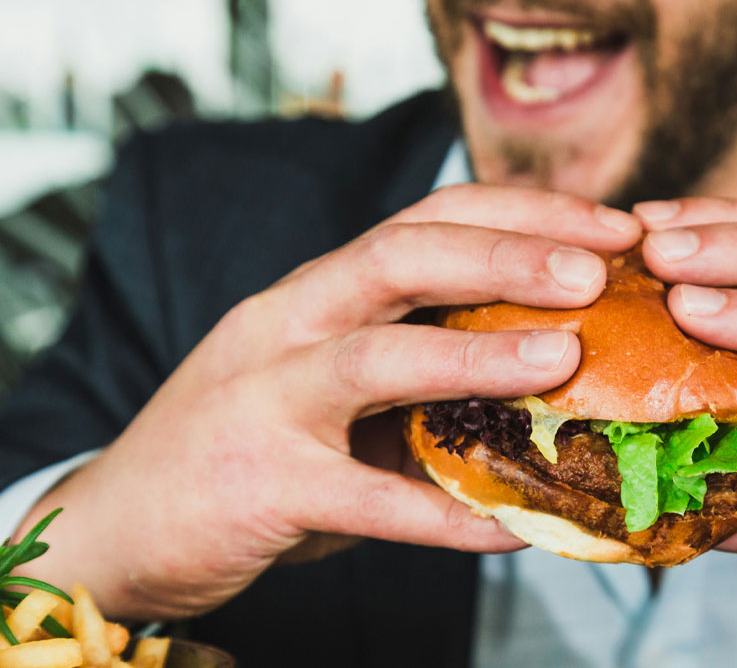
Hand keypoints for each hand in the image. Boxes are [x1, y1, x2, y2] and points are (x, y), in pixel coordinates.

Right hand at [13, 184, 641, 619]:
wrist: (122, 522)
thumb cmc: (250, 443)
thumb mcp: (330, 384)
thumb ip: (417, 370)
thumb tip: (552, 377)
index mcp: (319, 290)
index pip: (427, 219)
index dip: (522, 214)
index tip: (609, 228)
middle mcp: (288, 323)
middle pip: (400, 256)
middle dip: (506, 253)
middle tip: (598, 268)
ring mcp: (266, 399)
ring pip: (375, 358)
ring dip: (477, 354)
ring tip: (565, 359)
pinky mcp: (260, 484)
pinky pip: (367, 501)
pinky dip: (445, 515)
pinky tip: (516, 527)